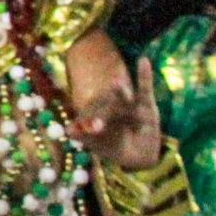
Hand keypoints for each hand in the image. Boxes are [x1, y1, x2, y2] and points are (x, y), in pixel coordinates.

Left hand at [75, 55, 164, 171]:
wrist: (139, 154)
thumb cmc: (114, 146)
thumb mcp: (99, 144)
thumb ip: (86, 136)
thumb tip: (69, 130)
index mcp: (94, 111)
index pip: (88, 114)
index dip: (85, 123)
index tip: (76, 131)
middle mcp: (110, 104)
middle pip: (106, 106)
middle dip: (103, 115)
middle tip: (97, 127)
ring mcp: (128, 104)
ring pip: (122, 97)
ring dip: (119, 89)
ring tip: (117, 80)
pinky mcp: (146, 105)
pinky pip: (145, 88)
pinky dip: (144, 75)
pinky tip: (144, 61)